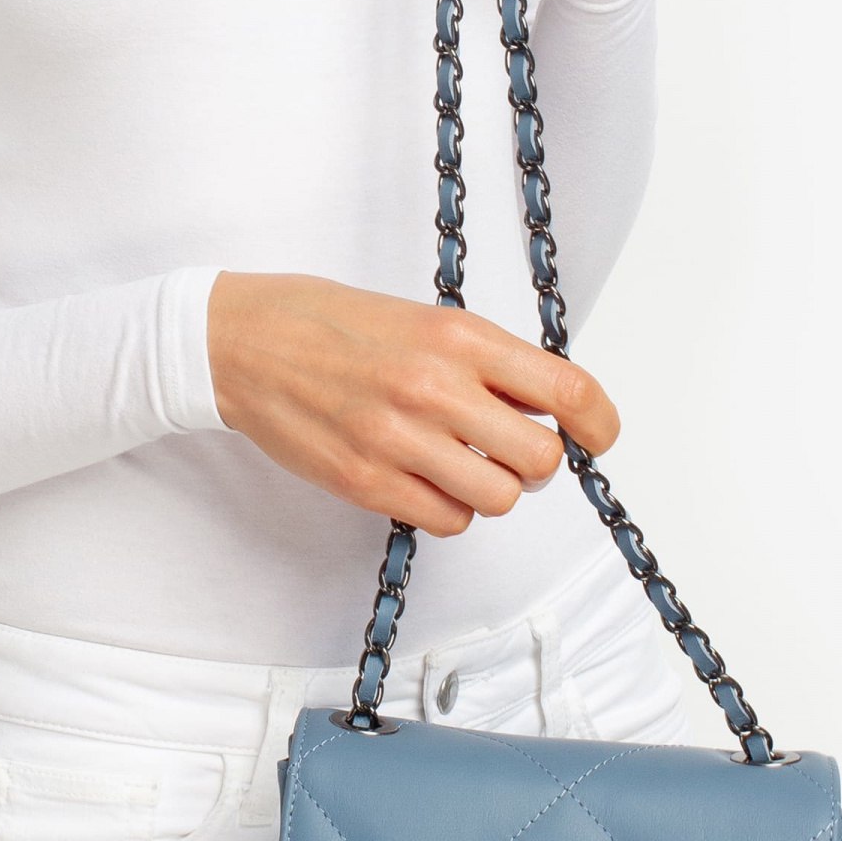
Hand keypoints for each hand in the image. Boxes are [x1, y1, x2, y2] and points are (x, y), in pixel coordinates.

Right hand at [207, 273, 619, 536]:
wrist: (243, 341)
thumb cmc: (333, 324)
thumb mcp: (423, 320)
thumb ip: (487, 363)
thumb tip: (547, 409)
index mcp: (459, 337)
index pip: (568, 391)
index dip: (598, 423)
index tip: (597, 435)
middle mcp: (436, 388)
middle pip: (540, 460)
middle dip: (534, 461)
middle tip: (507, 448)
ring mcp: (399, 440)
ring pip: (497, 498)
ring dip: (489, 487)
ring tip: (456, 462)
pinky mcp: (366, 483)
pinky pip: (448, 520)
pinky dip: (448, 507)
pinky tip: (422, 478)